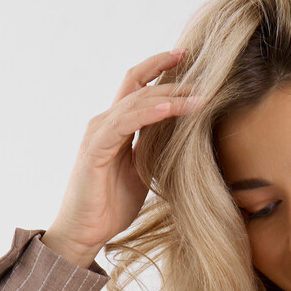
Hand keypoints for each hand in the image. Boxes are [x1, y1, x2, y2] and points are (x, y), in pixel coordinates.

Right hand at [42, 48, 204, 264]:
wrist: (85, 232)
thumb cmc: (111, 205)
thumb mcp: (142, 172)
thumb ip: (154, 151)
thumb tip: (182, 140)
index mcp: (117, 126)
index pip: (138, 86)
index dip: (160, 69)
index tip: (187, 58)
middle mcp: (106, 122)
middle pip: (140, 87)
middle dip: (173, 80)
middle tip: (206, 77)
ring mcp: (98, 133)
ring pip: (135, 102)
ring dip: (169, 97)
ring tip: (198, 96)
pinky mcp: (95, 150)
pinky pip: (124, 124)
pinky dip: (147, 114)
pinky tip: (169, 109)